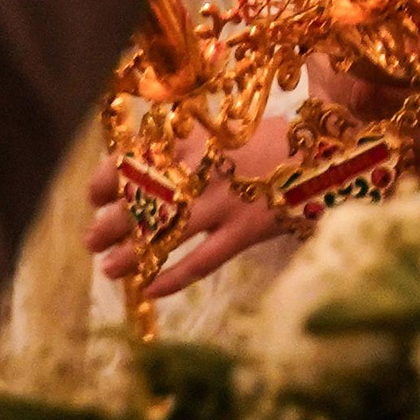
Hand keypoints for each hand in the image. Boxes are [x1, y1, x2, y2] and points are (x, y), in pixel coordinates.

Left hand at [87, 125, 286, 298]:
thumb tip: (147, 164)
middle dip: (113, 222)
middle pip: (144, 201)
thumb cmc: (276, 138)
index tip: (95, 192)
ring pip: (166, 235)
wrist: (328, 152)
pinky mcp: (245, 232)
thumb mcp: (230, 130)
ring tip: (108, 268)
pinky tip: (151, 289)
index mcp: (198, 142)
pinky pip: (202, 262)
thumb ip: (191, 146)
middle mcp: (205, 174)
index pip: (139, 159)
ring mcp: (225, 206)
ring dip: (132, 254)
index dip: (109, 177)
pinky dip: (174, 278)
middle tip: (91, 238)